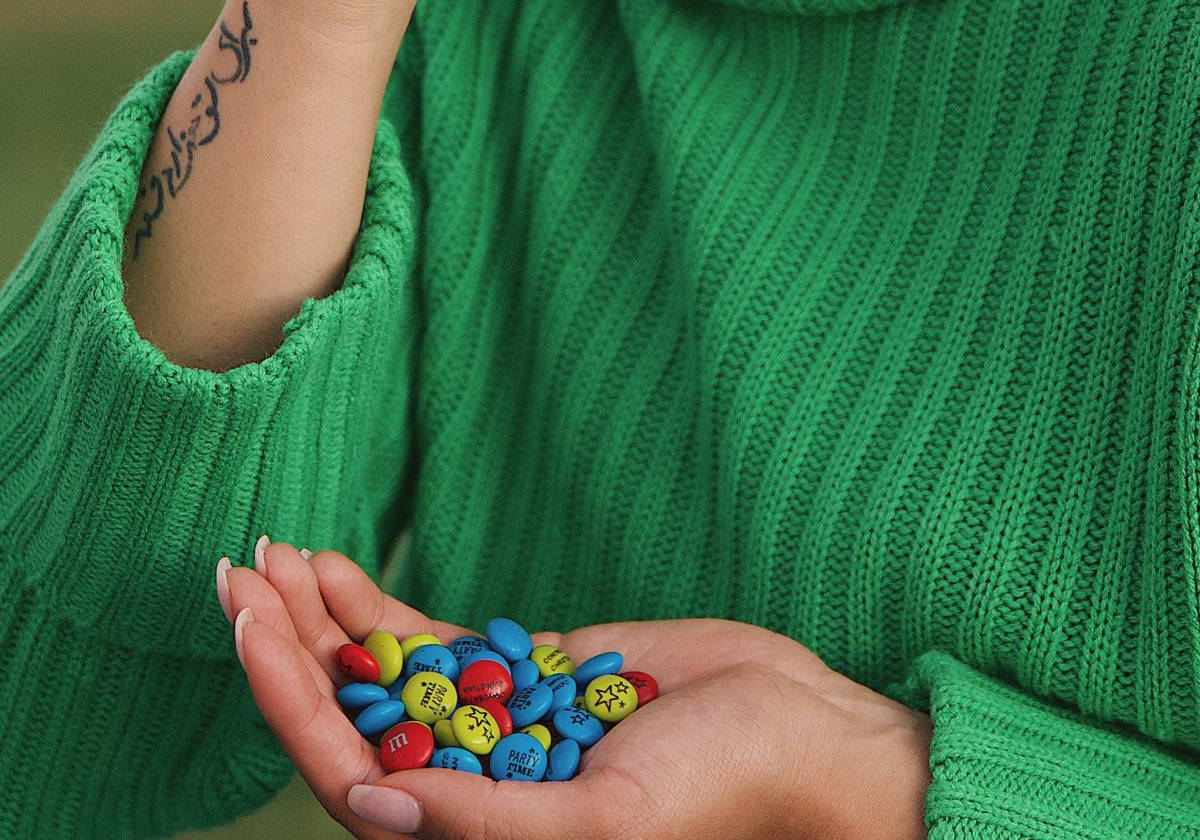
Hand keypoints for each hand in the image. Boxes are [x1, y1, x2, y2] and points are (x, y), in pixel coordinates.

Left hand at [217, 543, 931, 839]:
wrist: (796, 729)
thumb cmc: (722, 790)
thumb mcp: (608, 819)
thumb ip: (488, 820)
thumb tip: (368, 800)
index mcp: (472, 832)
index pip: (347, 768)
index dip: (288, 699)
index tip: (249, 622)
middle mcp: (467, 779)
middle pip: (348, 711)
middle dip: (287, 643)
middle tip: (238, 573)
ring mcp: (492, 718)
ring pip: (381, 669)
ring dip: (322, 615)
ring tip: (273, 554)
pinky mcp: (522, 670)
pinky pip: (432, 639)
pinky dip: (380, 605)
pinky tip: (337, 566)